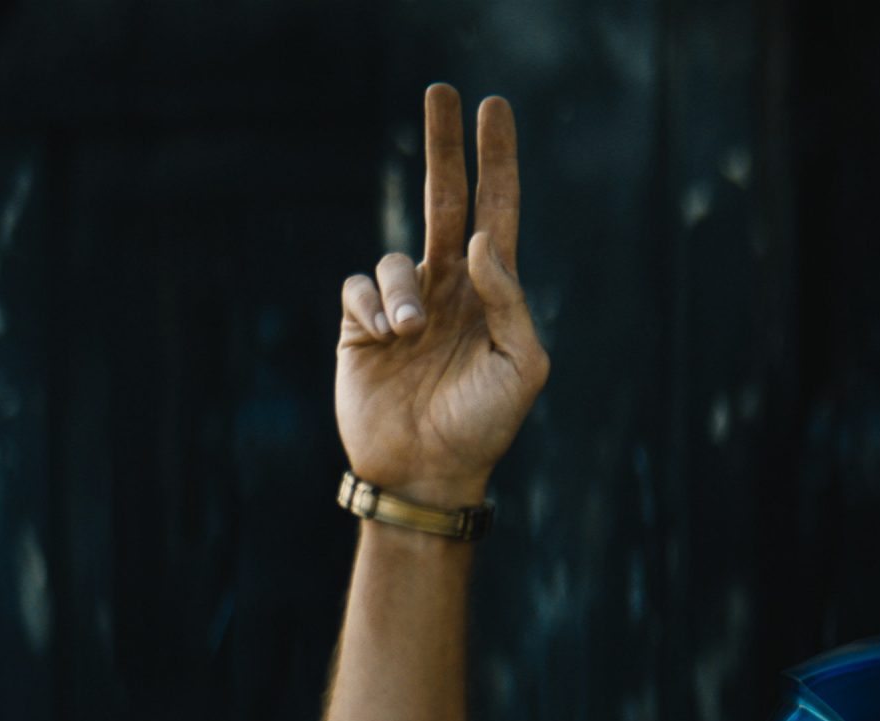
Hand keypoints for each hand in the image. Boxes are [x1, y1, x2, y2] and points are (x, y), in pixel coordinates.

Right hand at [334, 85, 547, 506]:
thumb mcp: (521, 365)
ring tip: (412, 335)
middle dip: (445, 147)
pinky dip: (372, 309)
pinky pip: (358, 290)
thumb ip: (510, 301)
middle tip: (443, 90)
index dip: (497, 162)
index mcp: (492, 293)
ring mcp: (403, 304)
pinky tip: (384, 342)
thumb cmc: (485, 424)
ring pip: (395, 260)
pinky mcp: (360, 325)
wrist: (429, 472)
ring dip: (404, 293)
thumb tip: (486, 243)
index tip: (493, 109)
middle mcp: (448, 287)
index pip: (497, 212)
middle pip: (445, 199)